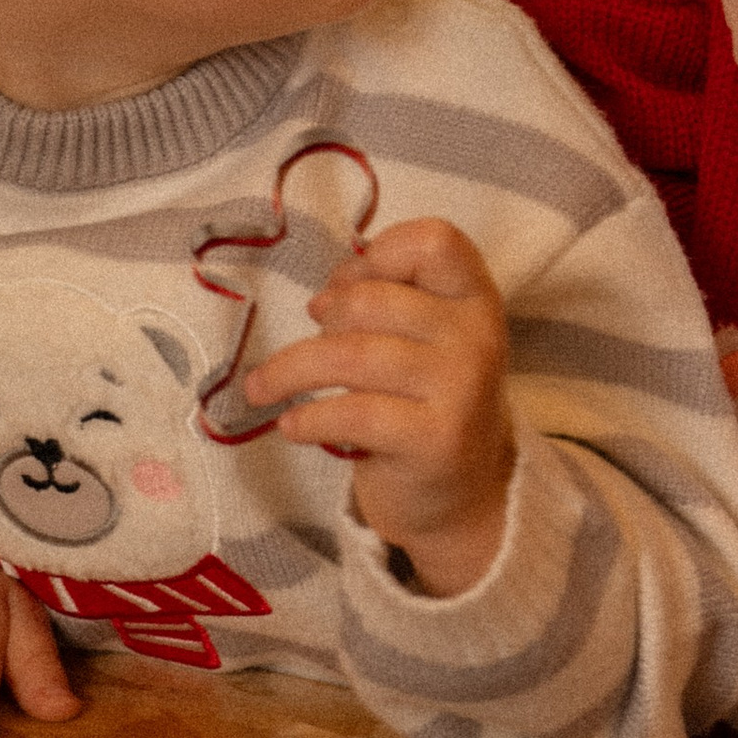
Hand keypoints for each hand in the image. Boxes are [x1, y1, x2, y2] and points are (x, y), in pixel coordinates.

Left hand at [244, 217, 515, 595]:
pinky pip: (351, 413)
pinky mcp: (434, 439)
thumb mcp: (421, 342)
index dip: (377, 254)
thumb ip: (385, 304)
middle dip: (322, 323)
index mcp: (475, 300)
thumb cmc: (426, 405)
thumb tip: (323, 299)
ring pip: (349, 355)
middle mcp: (476, 336)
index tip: (344, 288)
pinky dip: (308, 418)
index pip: (435, 241)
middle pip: (370, 300)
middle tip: (308, 353)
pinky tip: (293, 426)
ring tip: (261, 388)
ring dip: (289, 370)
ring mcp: (460, 388)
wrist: (463, 496)